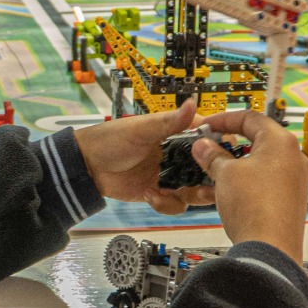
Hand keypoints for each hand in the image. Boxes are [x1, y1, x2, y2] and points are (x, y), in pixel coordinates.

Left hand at [72, 100, 214, 213]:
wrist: (86, 167)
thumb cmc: (109, 140)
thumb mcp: (141, 130)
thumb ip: (169, 121)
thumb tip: (192, 104)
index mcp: (175, 133)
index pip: (206, 137)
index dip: (217, 147)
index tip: (221, 157)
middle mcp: (175, 154)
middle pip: (205, 168)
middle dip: (207, 179)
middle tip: (203, 185)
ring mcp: (168, 175)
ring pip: (194, 189)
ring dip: (189, 194)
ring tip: (176, 193)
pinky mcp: (158, 192)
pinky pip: (174, 203)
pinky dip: (166, 204)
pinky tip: (150, 195)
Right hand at [189, 110, 307, 261]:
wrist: (270, 250)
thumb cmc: (256, 210)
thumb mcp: (225, 174)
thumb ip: (212, 156)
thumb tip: (204, 147)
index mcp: (281, 143)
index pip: (250, 118)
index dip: (224, 120)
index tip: (208, 127)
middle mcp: (293, 158)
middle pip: (256, 141)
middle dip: (227, 145)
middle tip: (207, 149)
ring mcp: (294, 180)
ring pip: (258, 163)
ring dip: (233, 166)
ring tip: (212, 173)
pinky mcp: (289, 200)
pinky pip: (263, 182)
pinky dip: (244, 182)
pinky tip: (224, 192)